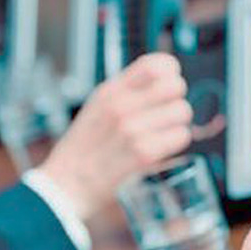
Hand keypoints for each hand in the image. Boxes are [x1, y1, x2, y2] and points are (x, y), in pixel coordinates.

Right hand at [39, 53, 192, 219]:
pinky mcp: (143, 153)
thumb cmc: (86, 148)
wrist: (67, 184)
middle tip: (167, 113)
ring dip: (178, 123)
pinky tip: (163, 147)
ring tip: (163, 133)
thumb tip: (163, 79)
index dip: (171, 73)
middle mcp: (121, 105)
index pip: (156, 65)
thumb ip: (127, 91)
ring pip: (182, 111)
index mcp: (111, 90)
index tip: (168, 84)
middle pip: (176, 86)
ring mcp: (132, 129)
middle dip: (176, 100)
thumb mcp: (98, 107)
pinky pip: (181, 136)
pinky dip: (177, 142)